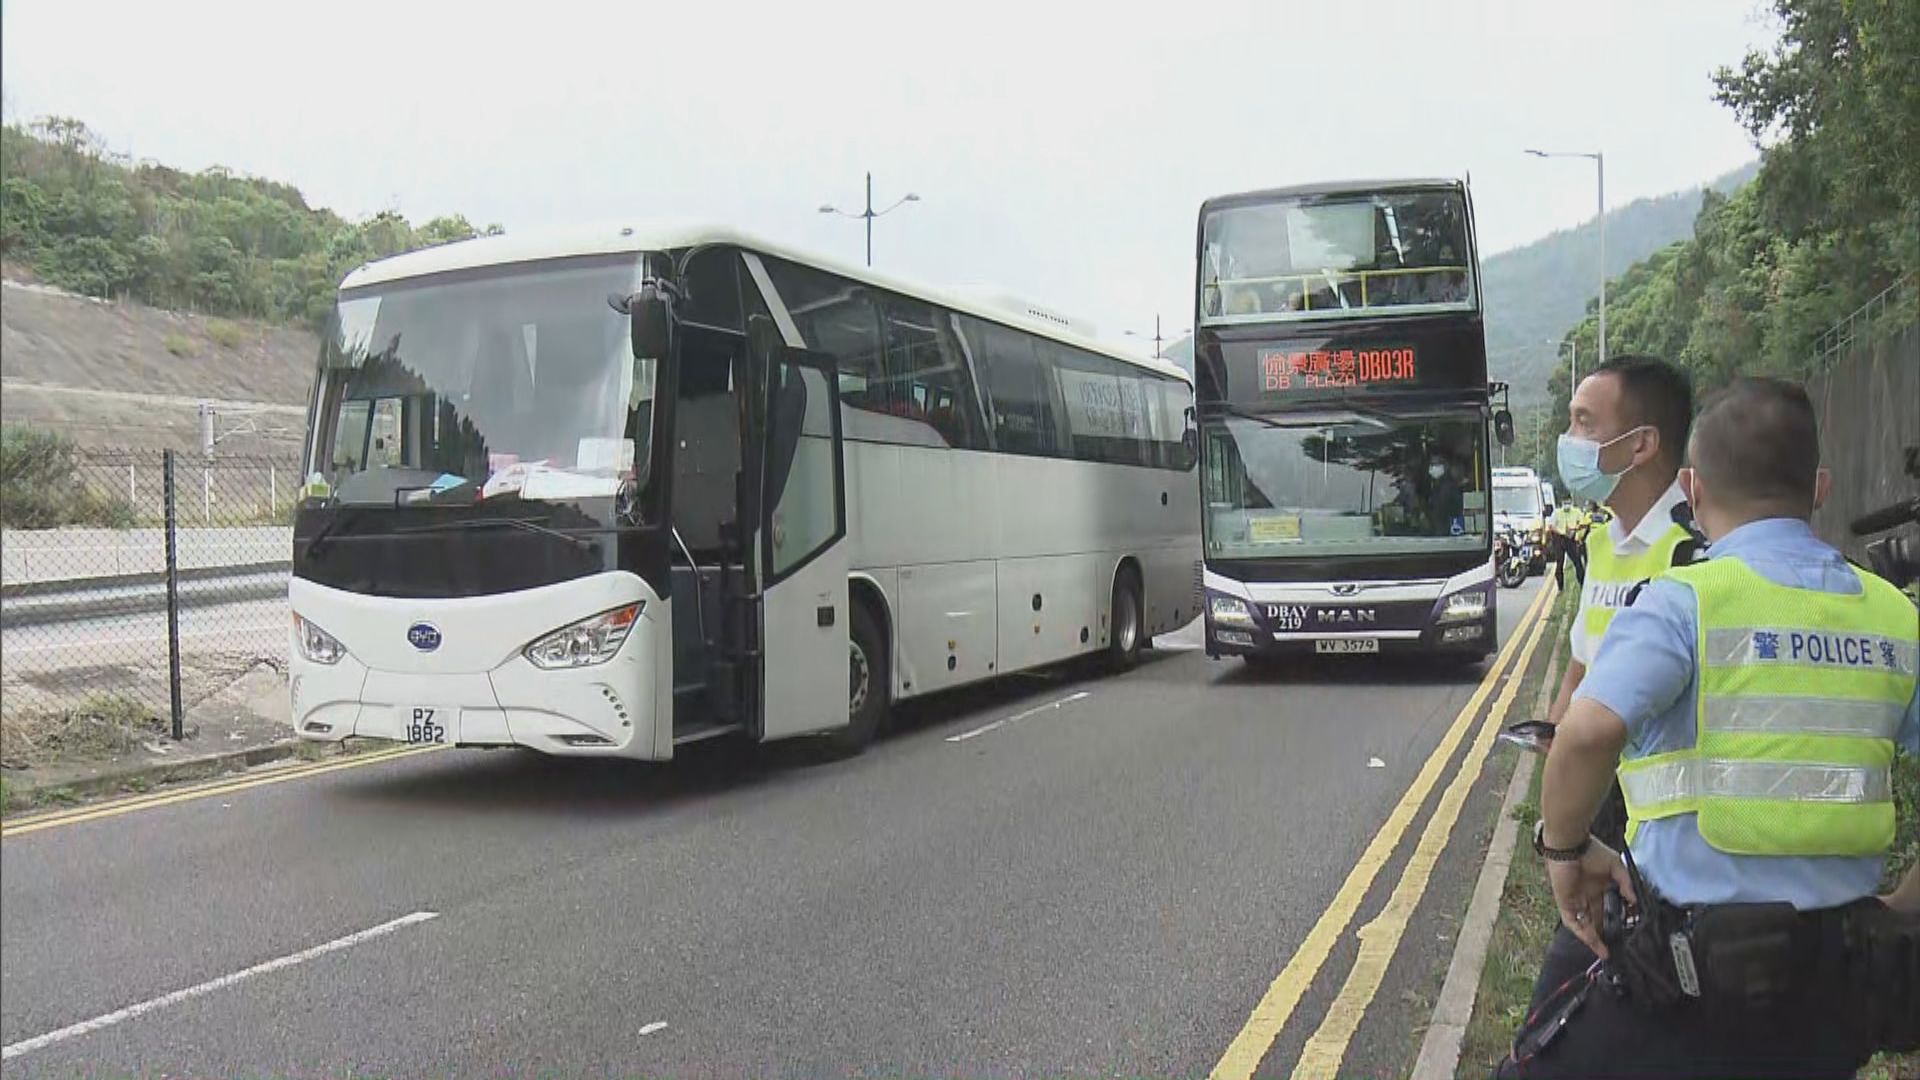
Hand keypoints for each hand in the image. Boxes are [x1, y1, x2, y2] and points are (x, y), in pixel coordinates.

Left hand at [1546, 838, 1634, 958]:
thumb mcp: (1615, 867)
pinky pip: (1573, 922)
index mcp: (1598, 888)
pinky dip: (1582, 932)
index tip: (1627, 929)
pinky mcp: (1565, 903)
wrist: (1570, 845)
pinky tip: (1593, 942)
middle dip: (1604, 936)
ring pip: (1584, 925)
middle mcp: (1586, 897)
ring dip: (1593, 940)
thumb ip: (1626, 884)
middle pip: (1595, 921)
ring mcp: (1575, 901)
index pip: (1607, 910)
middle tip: (1614, 948)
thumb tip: (1635, 900)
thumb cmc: (1591, 851)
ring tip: (1605, 952)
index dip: (1615, 921)